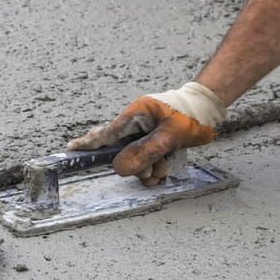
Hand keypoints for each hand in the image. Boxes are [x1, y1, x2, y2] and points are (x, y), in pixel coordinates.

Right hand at [66, 83, 223, 187]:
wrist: (209, 110)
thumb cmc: (192, 115)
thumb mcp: (170, 135)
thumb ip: (145, 152)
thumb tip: (120, 166)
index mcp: (135, 115)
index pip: (106, 134)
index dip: (88, 144)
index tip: (70, 150)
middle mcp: (135, 126)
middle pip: (120, 154)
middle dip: (137, 165)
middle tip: (154, 166)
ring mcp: (143, 136)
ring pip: (134, 162)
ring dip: (150, 169)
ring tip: (166, 163)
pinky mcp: (152, 144)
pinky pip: (146, 163)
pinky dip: (155, 169)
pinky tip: (166, 166)